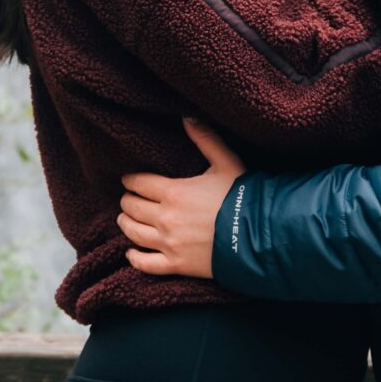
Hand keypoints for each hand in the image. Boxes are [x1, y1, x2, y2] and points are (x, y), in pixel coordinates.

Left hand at [118, 119, 244, 277]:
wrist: (256, 235)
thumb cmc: (241, 196)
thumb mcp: (225, 161)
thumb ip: (205, 138)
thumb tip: (187, 117)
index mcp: (174, 191)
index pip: (139, 184)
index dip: (130, 180)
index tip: (128, 179)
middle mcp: (165, 218)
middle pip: (133, 208)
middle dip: (127, 200)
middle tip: (128, 198)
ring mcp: (169, 243)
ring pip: (134, 233)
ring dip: (126, 224)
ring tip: (124, 219)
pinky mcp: (176, 265)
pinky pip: (145, 264)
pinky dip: (134, 257)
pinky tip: (131, 252)